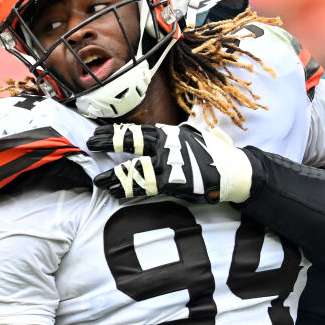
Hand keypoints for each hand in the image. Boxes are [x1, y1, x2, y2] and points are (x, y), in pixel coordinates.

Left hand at [88, 123, 251, 202]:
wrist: (235, 171)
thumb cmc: (215, 155)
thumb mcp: (195, 138)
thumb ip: (178, 137)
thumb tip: (168, 133)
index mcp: (170, 134)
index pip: (135, 131)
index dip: (114, 133)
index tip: (96, 134)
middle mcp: (167, 146)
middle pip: (131, 142)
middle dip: (108, 144)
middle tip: (89, 146)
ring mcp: (171, 164)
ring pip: (135, 170)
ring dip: (115, 177)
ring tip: (100, 182)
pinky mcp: (175, 182)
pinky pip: (146, 187)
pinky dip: (130, 190)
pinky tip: (117, 192)